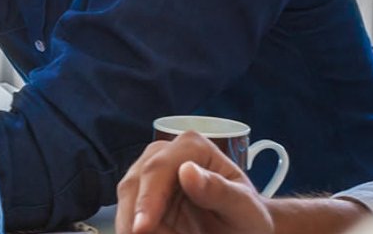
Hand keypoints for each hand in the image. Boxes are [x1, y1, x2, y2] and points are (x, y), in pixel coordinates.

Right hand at [118, 131, 273, 233]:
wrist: (239, 229)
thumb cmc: (246, 217)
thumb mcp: (243, 209)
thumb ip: (219, 191)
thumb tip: (187, 171)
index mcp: (191, 146)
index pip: (158, 170)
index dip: (147, 201)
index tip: (143, 230)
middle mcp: (162, 153)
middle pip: (134, 187)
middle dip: (137, 222)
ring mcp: (146, 172)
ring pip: (125, 204)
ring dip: (135, 229)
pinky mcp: (137, 194)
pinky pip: (127, 217)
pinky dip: (135, 231)